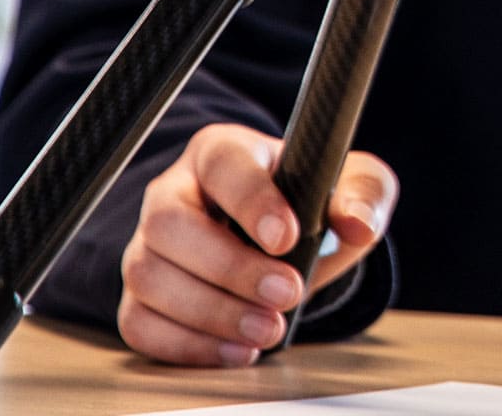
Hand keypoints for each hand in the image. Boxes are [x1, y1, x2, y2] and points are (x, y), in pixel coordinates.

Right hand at [117, 123, 396, 366]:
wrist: (284, 244)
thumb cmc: (309, 202)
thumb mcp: (350, 183)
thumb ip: (364, 193)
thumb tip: (358, 224)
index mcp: (221, 152)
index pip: (224, 165)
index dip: (252, 202)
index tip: (287, 238)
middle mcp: (171, 193)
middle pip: (172, 226)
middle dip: (232, 268)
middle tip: (287, 295)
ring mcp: (146, 247)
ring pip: (150, 278)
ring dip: (212, 313)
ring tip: (268, 329)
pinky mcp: (137, 297)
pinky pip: (140, 324)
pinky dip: (187, 345)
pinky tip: (237, 350)